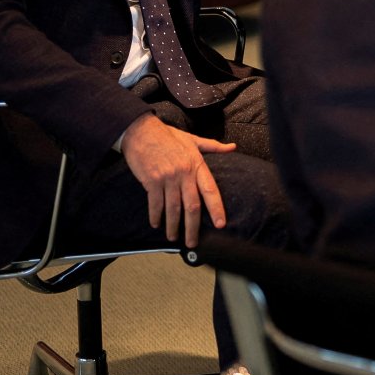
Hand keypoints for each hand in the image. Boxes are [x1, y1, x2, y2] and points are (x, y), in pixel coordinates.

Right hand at [119, 113, 237, 246]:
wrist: (141, 131)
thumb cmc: (168, 136)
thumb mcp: (192, 139)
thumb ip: (213, 146)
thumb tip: (232, 147)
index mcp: (197, 164)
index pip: (211, 190)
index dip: (216, 208)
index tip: (220, 224)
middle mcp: (184, 173)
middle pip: (192, 205)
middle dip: (193, 227)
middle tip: (193, 242)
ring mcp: (167, 178)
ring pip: (173, 208)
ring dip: (173, 226)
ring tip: (173, 237)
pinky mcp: (151, 181)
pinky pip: (155, 204)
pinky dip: (156, 216)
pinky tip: (157, 224)